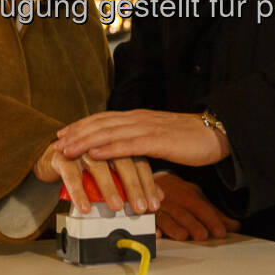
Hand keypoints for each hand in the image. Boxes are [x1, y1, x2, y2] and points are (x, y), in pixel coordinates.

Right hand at [34, 143, 160, 215]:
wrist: (53, 154)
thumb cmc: (87, 163)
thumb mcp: (113, 171)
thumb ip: (135, 181)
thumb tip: (158, 197)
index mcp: (118, 143)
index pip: (139, 161)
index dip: (148, 183)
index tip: (154, 204)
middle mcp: (102, 143)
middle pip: (123, 162)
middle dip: (134, 187)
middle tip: (140, 208)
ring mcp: (82, 148)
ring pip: (99, 166)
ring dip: (109, 188)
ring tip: (116, 207)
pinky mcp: (62, 156)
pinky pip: (71, 175)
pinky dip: (79, 192)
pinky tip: (85, 207)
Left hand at [56, 109, 230, 166]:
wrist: (218, 133)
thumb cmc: (191, 139)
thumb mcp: (160, 139)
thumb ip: (142, 143)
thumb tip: (126, 155)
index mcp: (139, 118)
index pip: (104, 119)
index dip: (82, 125)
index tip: (63, 133)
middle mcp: (139, 119)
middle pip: (101, 123)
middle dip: (77, 132)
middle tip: (56, 141)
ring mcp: (148, 128)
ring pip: (109, 132)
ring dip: (84, 140)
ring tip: (66, 148)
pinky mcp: (158, 140)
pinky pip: (128, 145)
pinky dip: (107, 148)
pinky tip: (93, 154)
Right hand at [153, 172, 239, 241]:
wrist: (149, 181)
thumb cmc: (177, 193)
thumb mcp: (197, 198)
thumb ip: (215, 214)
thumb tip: (235, 226)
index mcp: (187, 195)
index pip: (201, 208)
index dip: (211, 220)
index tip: (221, 232)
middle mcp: (173, 201)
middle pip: (183, 214)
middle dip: (193, 224)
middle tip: (202, 236)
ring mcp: (157, 208)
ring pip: (165, 218)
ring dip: (173, 227)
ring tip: (183, 236)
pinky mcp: (145, 216)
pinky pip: (147, 222)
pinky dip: (151, 228)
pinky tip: (156, 234)